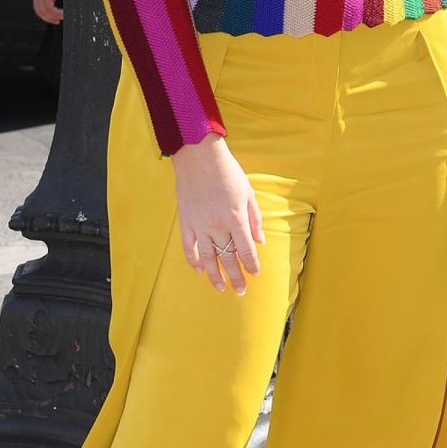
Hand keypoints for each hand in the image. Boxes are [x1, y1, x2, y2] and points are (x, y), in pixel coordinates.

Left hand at [33, 0, 62, 23]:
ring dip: (53, 16)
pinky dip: (56, 12)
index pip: (38, 9)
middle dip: (49, 19)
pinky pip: (49, 6)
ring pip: (44, 11)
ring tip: (62, 17)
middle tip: (58, 21)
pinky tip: (62, 13)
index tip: (55, 19)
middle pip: (40, 12)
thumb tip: (59, 2)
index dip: (46, 16)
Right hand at [171, 132, 263, 293]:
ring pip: (208, 257)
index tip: (255, 273)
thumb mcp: (248, 193)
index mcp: (235, 219)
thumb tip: (260, 241)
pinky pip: (189, 247)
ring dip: (215, 275)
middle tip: (241, 291)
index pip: (246, 250)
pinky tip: (199, 270)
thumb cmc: (227, 172)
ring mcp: (199, 225)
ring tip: (220, 288)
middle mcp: (217, 226)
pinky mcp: (186, 222)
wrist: (199, 157)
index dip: (251, 264)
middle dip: (236, 276)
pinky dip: (194, 260)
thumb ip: (254, 219)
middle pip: (228, 258)